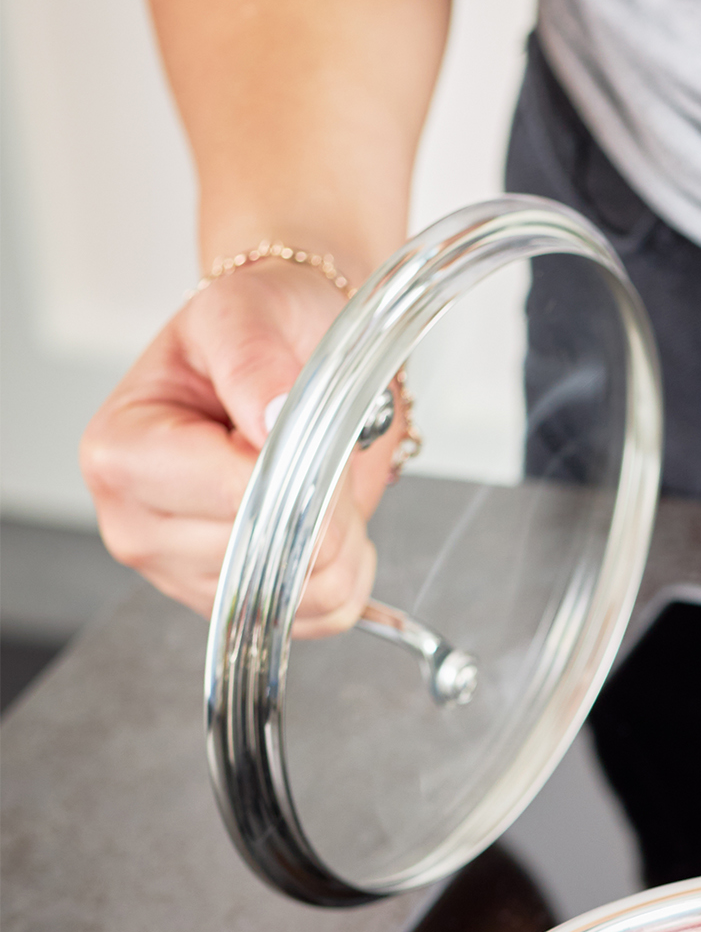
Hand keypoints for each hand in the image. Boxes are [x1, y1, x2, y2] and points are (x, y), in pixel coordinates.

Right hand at [80, 261, 404, 636]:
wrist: (290, 352)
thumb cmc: (259, 331)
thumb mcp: (248, 314)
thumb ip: (253, 359)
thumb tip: (270, 417)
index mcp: (122, 453)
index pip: (234, 498)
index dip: (298, 471)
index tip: (304, 426)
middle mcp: (138, 524)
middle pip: (267, 556)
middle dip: (322, 508)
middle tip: (315, 451)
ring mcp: (184, 573)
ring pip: (300, 595)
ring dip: (340, 543)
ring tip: (319, 482)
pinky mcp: (236, 602)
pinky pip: (320, 617)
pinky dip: (348, 575)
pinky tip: (327, 523)